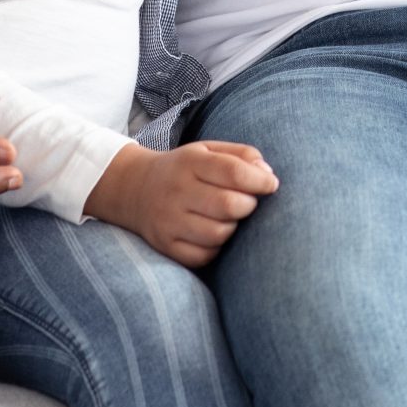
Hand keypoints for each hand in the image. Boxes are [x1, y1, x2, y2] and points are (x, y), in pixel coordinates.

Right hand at [86, 140, 278, 267]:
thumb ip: (241, 155)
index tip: (271, 185)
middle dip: (248, 205)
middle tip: (247, 202)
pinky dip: (216, 248)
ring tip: (228, 217)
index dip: (260, 180)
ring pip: (217, 234)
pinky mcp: (165, 245)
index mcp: (190, 162)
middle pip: (228, 205)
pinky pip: (203, 256)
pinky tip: (213, 233)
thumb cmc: (184, 169)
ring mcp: (168, 221)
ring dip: (233, 227)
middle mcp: (176, 191)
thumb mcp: (208, 150)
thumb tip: (268, 174)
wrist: (135, 189)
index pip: (233, 172)